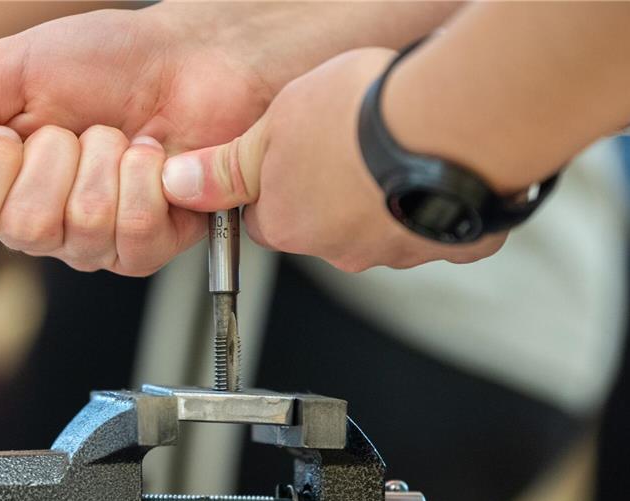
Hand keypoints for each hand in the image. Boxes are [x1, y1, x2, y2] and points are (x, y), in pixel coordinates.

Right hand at [0, 6, 280, 273]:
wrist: (191, 55)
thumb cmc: (107, 59)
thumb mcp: (8, 72)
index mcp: (4, 186)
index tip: (14, 129)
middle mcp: (46, 222)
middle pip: (22, 229)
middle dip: (55, 157)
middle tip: (80, 129)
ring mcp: (98, 241)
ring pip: (80, 229)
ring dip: (105, 161)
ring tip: (124, 137)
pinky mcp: (149, 245)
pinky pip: (132, 234)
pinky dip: (147, 179)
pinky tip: (156, 159)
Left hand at [160, 48, 507, 271]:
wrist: (446, 123)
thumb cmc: (359, 120)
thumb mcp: (274, 128)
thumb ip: (229, 167)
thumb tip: (179, 187)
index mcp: (288, 225)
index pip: (265, 217)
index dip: (274, 183)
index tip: (291, 156)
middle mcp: (339, 251)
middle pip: (322, 224)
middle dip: (331, 190)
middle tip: (348, 141)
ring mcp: (396, 251)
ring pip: (379, 226)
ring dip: (383, 195)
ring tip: (397, 145)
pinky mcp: (449, 246)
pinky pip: (435, 227)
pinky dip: (435, 203)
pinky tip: (439, 168)